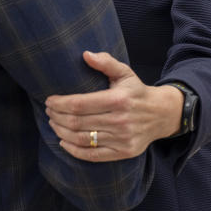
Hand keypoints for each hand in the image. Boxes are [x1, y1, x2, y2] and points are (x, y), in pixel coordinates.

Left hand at [45, 51, 183, 161]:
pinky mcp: (124, 152)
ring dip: (62, 132)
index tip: (49, 100)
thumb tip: (85, 54)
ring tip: (53, 124)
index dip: (60, 104)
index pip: (80, 104)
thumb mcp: (125, 73)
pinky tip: (64, 142)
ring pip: (82, 139)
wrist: (162, 114)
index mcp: (118, 99)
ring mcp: (122, 139)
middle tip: (48, 111)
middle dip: (57, 117)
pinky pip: (93, 155)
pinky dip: (74, 150)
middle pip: (78, 122)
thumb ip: (106, 62)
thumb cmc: (137, 92)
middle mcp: (121, 121)